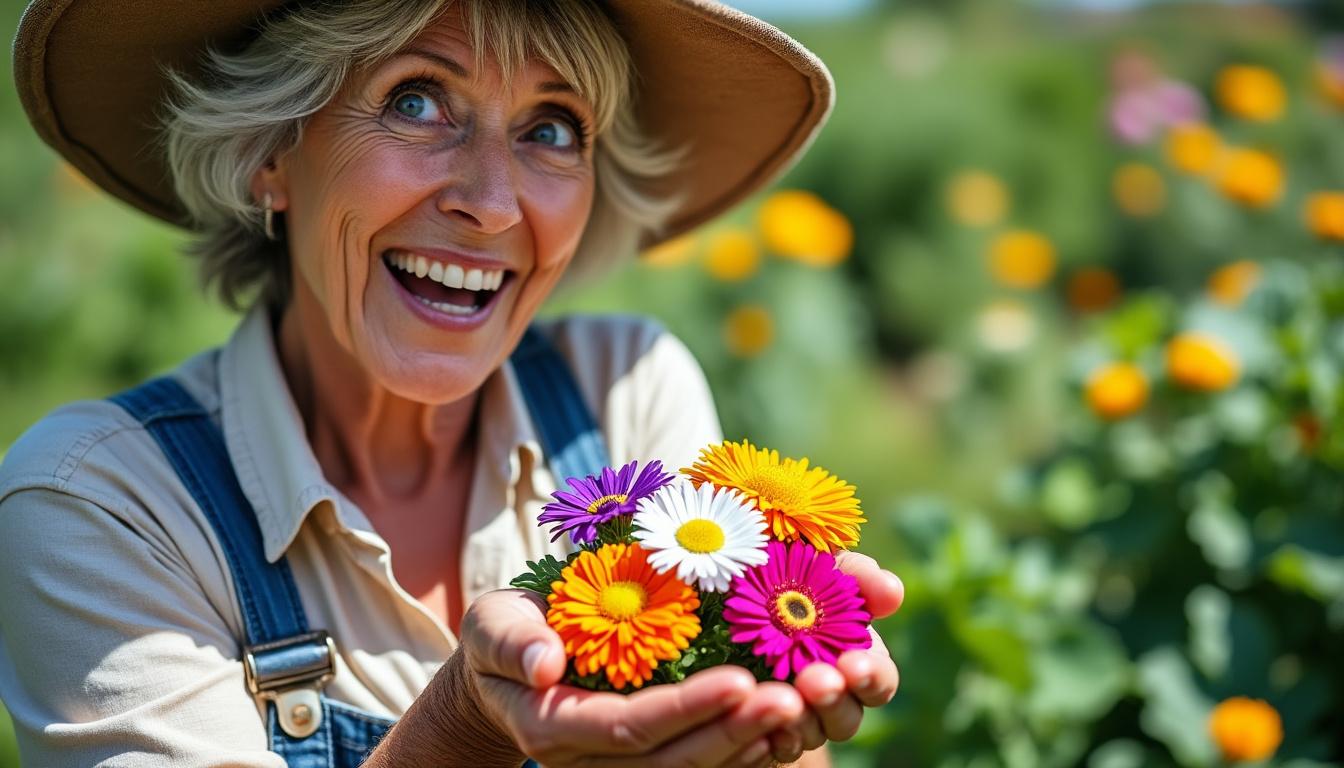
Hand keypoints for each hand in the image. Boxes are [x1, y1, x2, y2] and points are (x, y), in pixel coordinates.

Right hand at [458, 588, 808, 767]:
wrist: (508, 667)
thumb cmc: (505, 634)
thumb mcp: (493, 626)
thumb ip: (512, 642)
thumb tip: (544, 662)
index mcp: (553, 727)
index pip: (629, 726)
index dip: (686, 709)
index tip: (740, 678)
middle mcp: (589, 759)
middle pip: (672, 759)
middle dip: (734, 730)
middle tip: (793, 697)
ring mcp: (616, 766)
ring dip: (748, 743)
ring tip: (801, 706)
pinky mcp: (642, 758)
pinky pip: (697, 765)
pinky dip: (741, 750)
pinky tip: (781, 725)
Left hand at [761, 552, 903, 763]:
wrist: (730, 596)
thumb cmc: (792, 579)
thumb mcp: (823, 568)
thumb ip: (858, 576)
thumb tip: (892, 591)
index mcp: (856, 661)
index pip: (878, 681)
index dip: (871, 677)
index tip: (854, 663)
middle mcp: (831, 697)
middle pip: (846, 717)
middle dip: (833, 700)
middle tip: (814, 681)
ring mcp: (797, 718)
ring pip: (810, 735)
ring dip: (800, 721)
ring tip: (782, 700)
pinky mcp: (761, 729)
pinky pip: (770, 746)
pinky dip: (768, 737)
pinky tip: (757, 725)